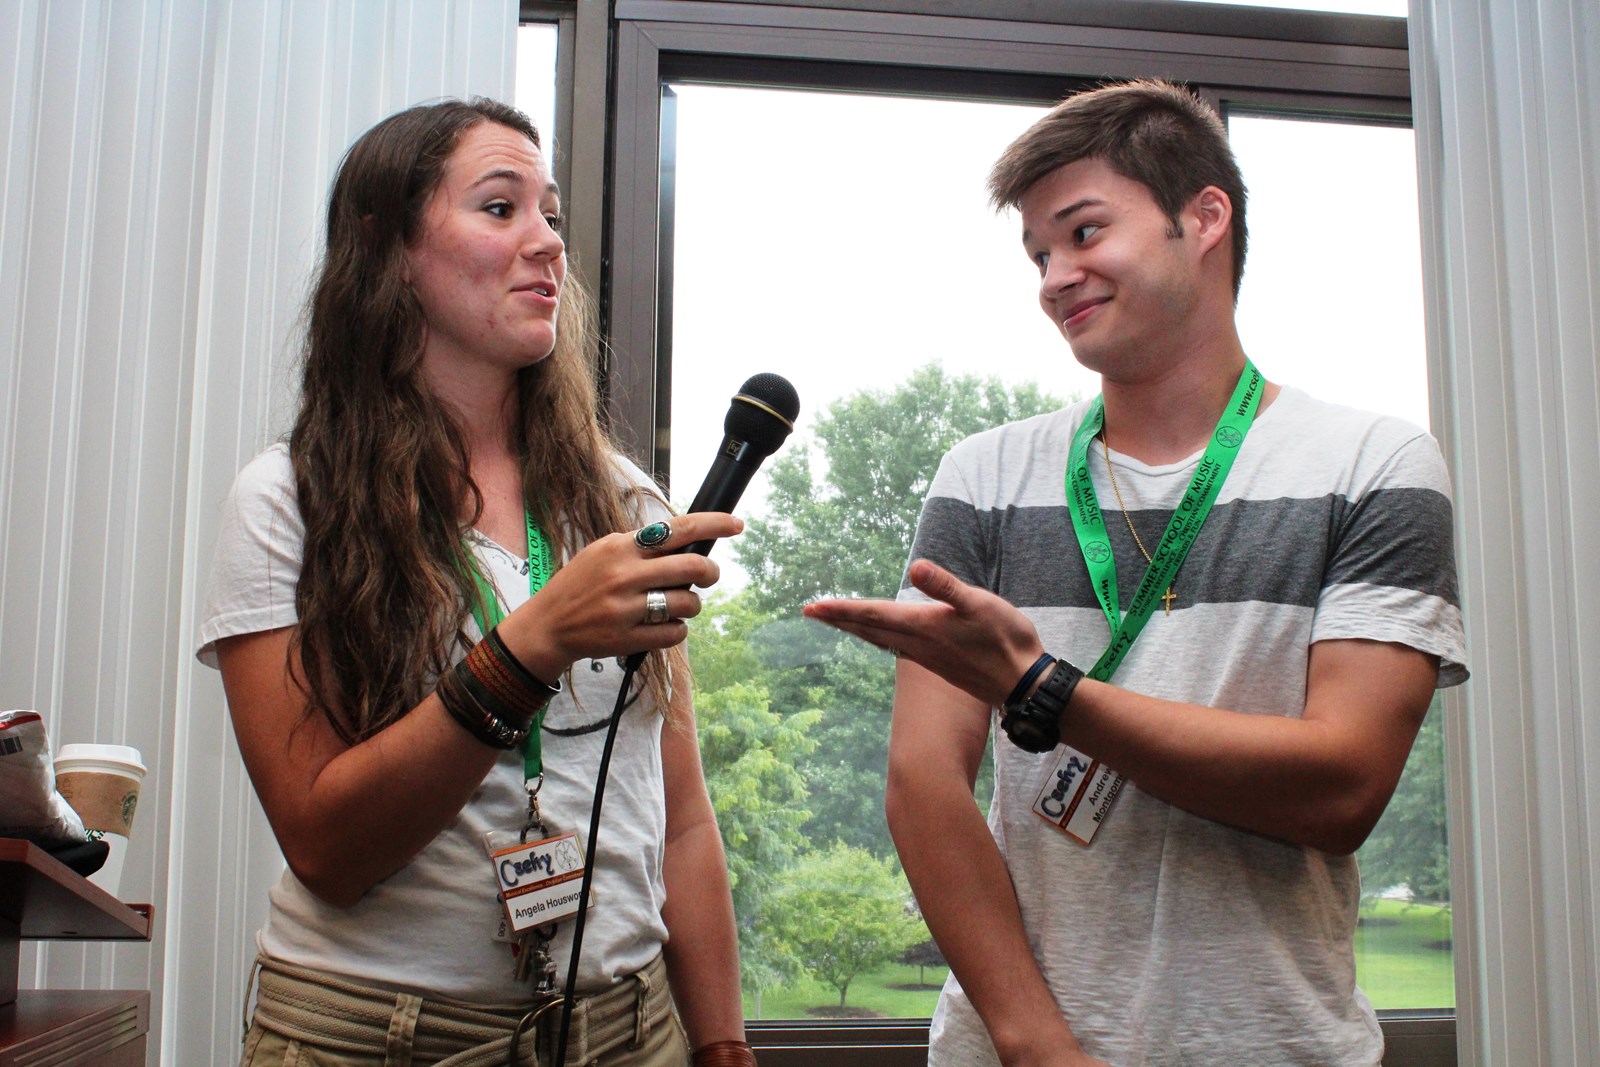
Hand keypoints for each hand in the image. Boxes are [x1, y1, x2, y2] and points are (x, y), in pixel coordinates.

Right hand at [497, 512, 742, 678]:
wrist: (547, 625)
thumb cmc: (581, 585)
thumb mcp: (603, 552)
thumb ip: (641, 546)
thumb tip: (686, 541)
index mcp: (620, 548)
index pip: (677, 529)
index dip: (713, 525)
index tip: (737, 524)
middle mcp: (624, 575)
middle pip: (691, 569)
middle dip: (710, 573)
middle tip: (709, 577)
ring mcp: (625, 609)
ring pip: (687, 604)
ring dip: (693, 605)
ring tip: (679, 605)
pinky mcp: (627, 639)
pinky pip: (674, 634)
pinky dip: (678, 630)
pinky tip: (664, 626)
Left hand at [802, 559, 1044, 707]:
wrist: (1024, 684)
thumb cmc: (1006, 640)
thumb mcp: (979, 604)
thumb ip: (946, 587)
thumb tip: (916, 567)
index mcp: (923, 626)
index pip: (873, 614)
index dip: (841, 609)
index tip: (812, 607)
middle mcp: (918, 644)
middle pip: (868, 629)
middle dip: (839, 619)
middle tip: (810, 611)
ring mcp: (926, 656)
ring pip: (880, 640)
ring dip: (855, 629)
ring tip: (836, 621)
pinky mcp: (937, 663)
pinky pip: (895, 648)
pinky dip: (877, 639)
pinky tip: (880, 638)